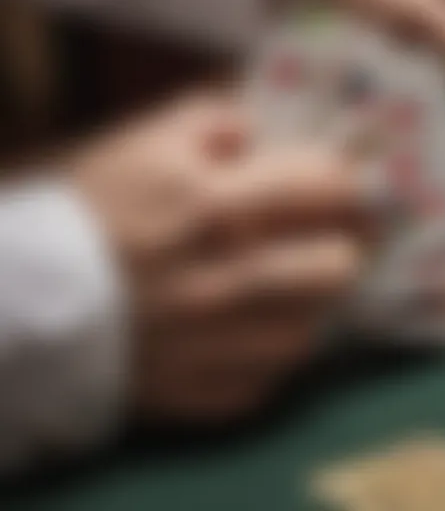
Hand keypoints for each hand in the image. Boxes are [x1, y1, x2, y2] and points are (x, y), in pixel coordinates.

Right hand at [70, 94, 373, 422]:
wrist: (29, 296)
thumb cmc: (92, 209)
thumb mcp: (146, 142)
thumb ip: (214, 120)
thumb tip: (264, 130)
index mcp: (213, 205)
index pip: (321, 188)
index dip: (345, 183)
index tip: (344, 185)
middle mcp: (225, 278)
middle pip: (337, 268)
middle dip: (339, 247)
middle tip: (326, 240)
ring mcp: (215, 344)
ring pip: (310, 329)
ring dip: (308, 304)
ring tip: (289, 287)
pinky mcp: (201, 391)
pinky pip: (266, 378)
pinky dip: (268, 353)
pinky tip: (249, 330)